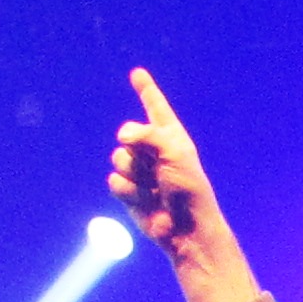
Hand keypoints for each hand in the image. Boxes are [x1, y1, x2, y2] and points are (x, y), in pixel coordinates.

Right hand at [108, 68, 258, 301]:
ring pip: (118, 158)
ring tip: (153, 188)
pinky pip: (114, 181)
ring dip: (134, 173)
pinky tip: (146, 202)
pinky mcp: (129, 192)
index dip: (147, 90)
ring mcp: (140, 172)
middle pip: (127, 135)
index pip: (156, 108)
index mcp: (171, 137)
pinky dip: (128, 192)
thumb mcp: (173, 151)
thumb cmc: (188, 188)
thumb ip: (147, 134)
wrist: (186, 228)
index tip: (138, 74)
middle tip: (159, 170)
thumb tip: (122, 136)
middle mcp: (154, 151)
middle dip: (137, 149)